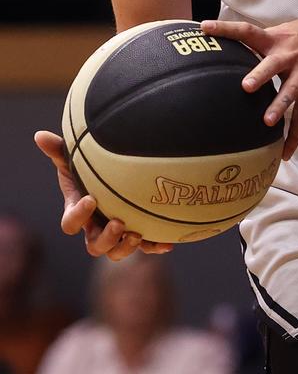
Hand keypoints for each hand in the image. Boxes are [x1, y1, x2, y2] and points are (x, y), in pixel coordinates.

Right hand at [34, 131, 172, 258]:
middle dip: (106, 238)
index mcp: (79, 211)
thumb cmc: (89, 166)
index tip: (91, 199)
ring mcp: (117, 231)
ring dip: (125, 247)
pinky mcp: (137, 232)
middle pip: (95, 246)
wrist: (115, 172)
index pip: (71, 223)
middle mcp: (96, 226)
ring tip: (137, 233)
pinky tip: (167, 243)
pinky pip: (145, 246)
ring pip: (117, 252)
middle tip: (119, 222)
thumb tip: (39, 135)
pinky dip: (154, 246)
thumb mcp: (74, 157)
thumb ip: (58, 149)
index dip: (78, 216)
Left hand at [200, 16, 297, 158]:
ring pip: (289, 93)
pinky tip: (286, 153)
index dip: (226, 29)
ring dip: (278, 107)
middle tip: (246, 86)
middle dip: (260, 76)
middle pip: (271, 66)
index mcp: (276, 39)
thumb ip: (265, 42)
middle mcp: (288, 56)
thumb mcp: (286, 31)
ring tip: (267, 122)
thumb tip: (237, 48)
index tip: (204, 27)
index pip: (247, 31)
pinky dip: (294, 135)